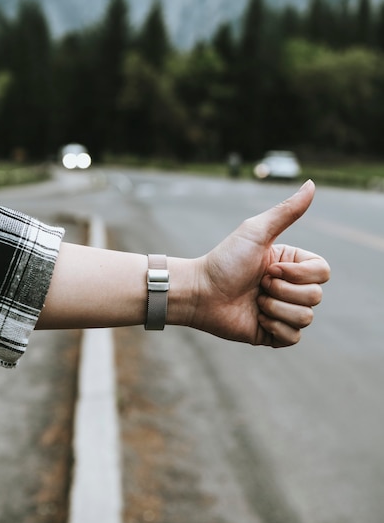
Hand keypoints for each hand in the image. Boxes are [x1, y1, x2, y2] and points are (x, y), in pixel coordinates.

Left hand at [191, 180, 329, 346]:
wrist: (200, 292)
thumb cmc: (225, 260)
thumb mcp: (256, 232)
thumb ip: (286, 211)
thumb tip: (312, 183)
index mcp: (291, 264)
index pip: (322, 272)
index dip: (298, 273)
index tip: (269, 267)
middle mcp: (291, 287)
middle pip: (316, 296)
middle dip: (283, 291)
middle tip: (258, 284)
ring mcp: (283, 311)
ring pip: (306, 318)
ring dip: (275, 309)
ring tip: (255, 301)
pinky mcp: (274, 334)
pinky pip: (293, 338)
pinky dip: (274, 328)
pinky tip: (256, 318)